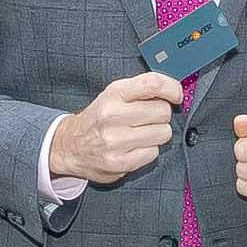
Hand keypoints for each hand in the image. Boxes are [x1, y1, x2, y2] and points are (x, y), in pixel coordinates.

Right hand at [47, 69, 186, 190]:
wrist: (69, 146)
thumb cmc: (99, 119)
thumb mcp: (113, 95)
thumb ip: (141, 90)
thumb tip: (173, 90)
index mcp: (113, 93)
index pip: (152, 84)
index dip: (172, 88)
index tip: (176, 95)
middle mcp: (112, 114)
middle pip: (163, 111)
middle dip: (161, 115)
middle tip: (148, 119)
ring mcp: (115, 140)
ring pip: (163, 133)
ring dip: (157, 134)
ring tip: (140, 134)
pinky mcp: (119, 162)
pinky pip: (153, 153)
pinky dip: (148, 151)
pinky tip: (134, 148)